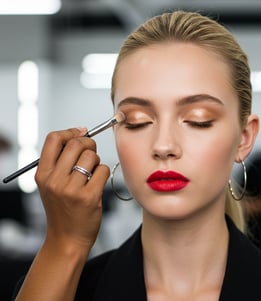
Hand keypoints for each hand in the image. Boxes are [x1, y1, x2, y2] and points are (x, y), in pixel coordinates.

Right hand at [35, 127, 109, 252]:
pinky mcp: (89, 197)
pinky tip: (97, 185)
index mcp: (42, 174)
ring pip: (92, 156)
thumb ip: (60, 160)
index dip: (70, 132)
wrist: (67, 239)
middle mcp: (54, 180)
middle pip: (76, 144)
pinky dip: (103, 174)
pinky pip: (103, 170)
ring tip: (91, 174)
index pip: (54, 139)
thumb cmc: (63, 209)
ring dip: (96, 162)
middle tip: (91, 153)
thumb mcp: (51, 184)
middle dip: (89, 144)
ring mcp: (71, 189)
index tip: (81, 133)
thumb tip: (81, 131)